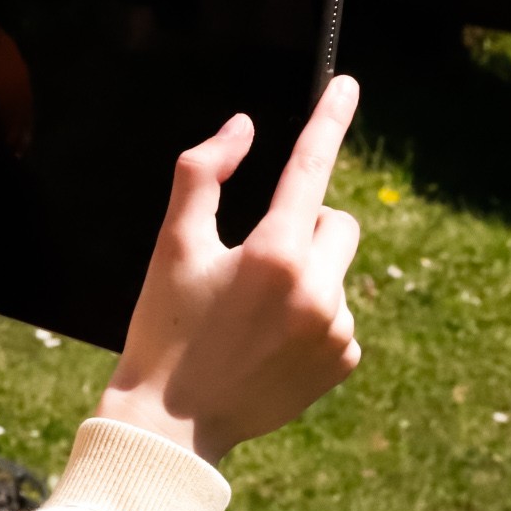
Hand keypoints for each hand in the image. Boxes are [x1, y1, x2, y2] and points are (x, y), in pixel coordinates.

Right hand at [97, 76, 363, 463]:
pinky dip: (312, 319)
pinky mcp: (343, 360)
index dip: (329, 119)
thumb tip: (244, 127)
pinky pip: (340, 316)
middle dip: (304, 227)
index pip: (311, 168)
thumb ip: (203, 172)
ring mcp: (336, 329)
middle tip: (253, 260)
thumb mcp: (171, 245)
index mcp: (273, 254)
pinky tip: (269, 346)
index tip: (347, 85)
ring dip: (305, 277)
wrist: (171, 425)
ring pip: (336, 271)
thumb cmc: (163, 328)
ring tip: (253, 317)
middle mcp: (317, 290)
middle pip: (336, 222)